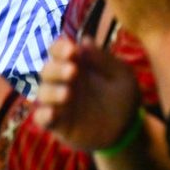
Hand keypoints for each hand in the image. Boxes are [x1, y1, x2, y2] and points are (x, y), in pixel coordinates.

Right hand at [34, 36, 140, 151]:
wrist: (128, 129)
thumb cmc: (123, 97)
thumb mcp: (121, 75)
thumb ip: (103, 59)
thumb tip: (84, 40)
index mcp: (76, 65)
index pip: (58, 51)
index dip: (60, 48)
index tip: (71, 50)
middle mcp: (62, 82)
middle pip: (47, 70)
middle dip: (57, 69)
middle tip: (73, 71)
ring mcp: (58, 103)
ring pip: (43, 93)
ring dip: (52, 91)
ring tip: (68, 93)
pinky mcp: (57, 124)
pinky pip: (41, 118)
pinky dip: (43, 115)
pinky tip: (53, 113)